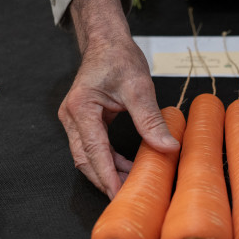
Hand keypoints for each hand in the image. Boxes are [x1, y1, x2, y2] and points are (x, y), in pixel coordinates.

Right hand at [59, 0, 179, 198]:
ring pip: (87, 156)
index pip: (94, 151)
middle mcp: (71, 116)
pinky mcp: (82, 121)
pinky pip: (92, 148)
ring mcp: (73, 120)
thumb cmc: (118, 57)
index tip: (118, 196)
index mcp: (81, 108)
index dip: (107, 177)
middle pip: (85, 160)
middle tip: (128, 197)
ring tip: (133, 183)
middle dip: (106, 180)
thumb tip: (168, 147)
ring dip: (108, 172)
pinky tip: (127, 167)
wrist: (106, 40)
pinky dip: (108, 160)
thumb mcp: (139, 87)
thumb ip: (150, 120)